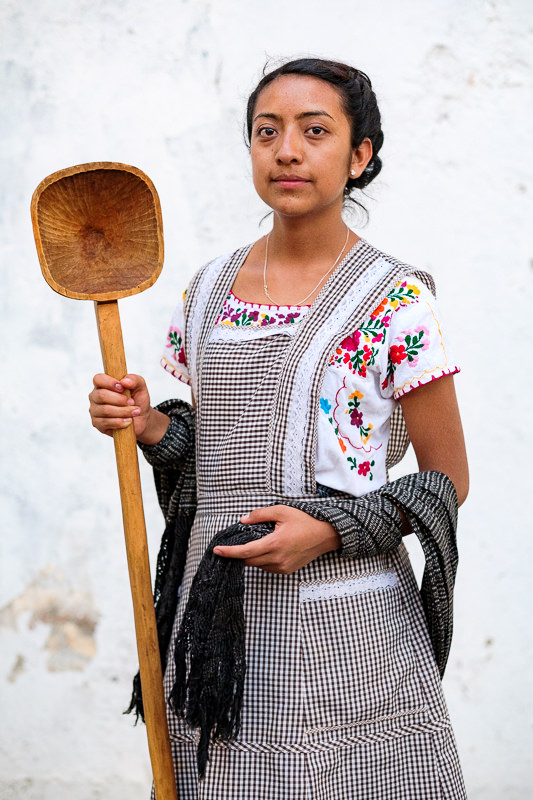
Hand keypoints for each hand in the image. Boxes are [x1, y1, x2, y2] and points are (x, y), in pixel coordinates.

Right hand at [88, 373, 168, 442]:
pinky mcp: (97, 424)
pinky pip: (105, 423)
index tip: (122, 388)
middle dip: (120, 400)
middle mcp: (95, 397)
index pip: (98, 379)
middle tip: (132, 402)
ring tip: (134, 412)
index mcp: (103, 384)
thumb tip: (124, 381)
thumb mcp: (140, 387)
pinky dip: (120, 422)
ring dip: (123, 411)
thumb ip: (134, 380)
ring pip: (105, 410)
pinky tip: (128, 421)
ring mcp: (95, 410)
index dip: (109, 383)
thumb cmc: (137, 400)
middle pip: (101, 395)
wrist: (141, 418)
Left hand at [213, 505, 340, 573]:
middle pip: (249, 561)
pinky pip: (267, 567)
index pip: (245, 552)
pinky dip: (262, 559)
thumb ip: (259, 515)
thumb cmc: (304, 522)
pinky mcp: (286, 570)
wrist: (325, 536)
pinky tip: (267, 548)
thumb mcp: (281, 511)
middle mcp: (277, 559)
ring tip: (256, 542)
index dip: (229, 552)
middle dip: (238, 554)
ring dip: (251, 556)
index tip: (217, 551)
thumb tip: (243, 521)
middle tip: (231, 545)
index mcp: (274, 544)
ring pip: (258, 565)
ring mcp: (282, 567)